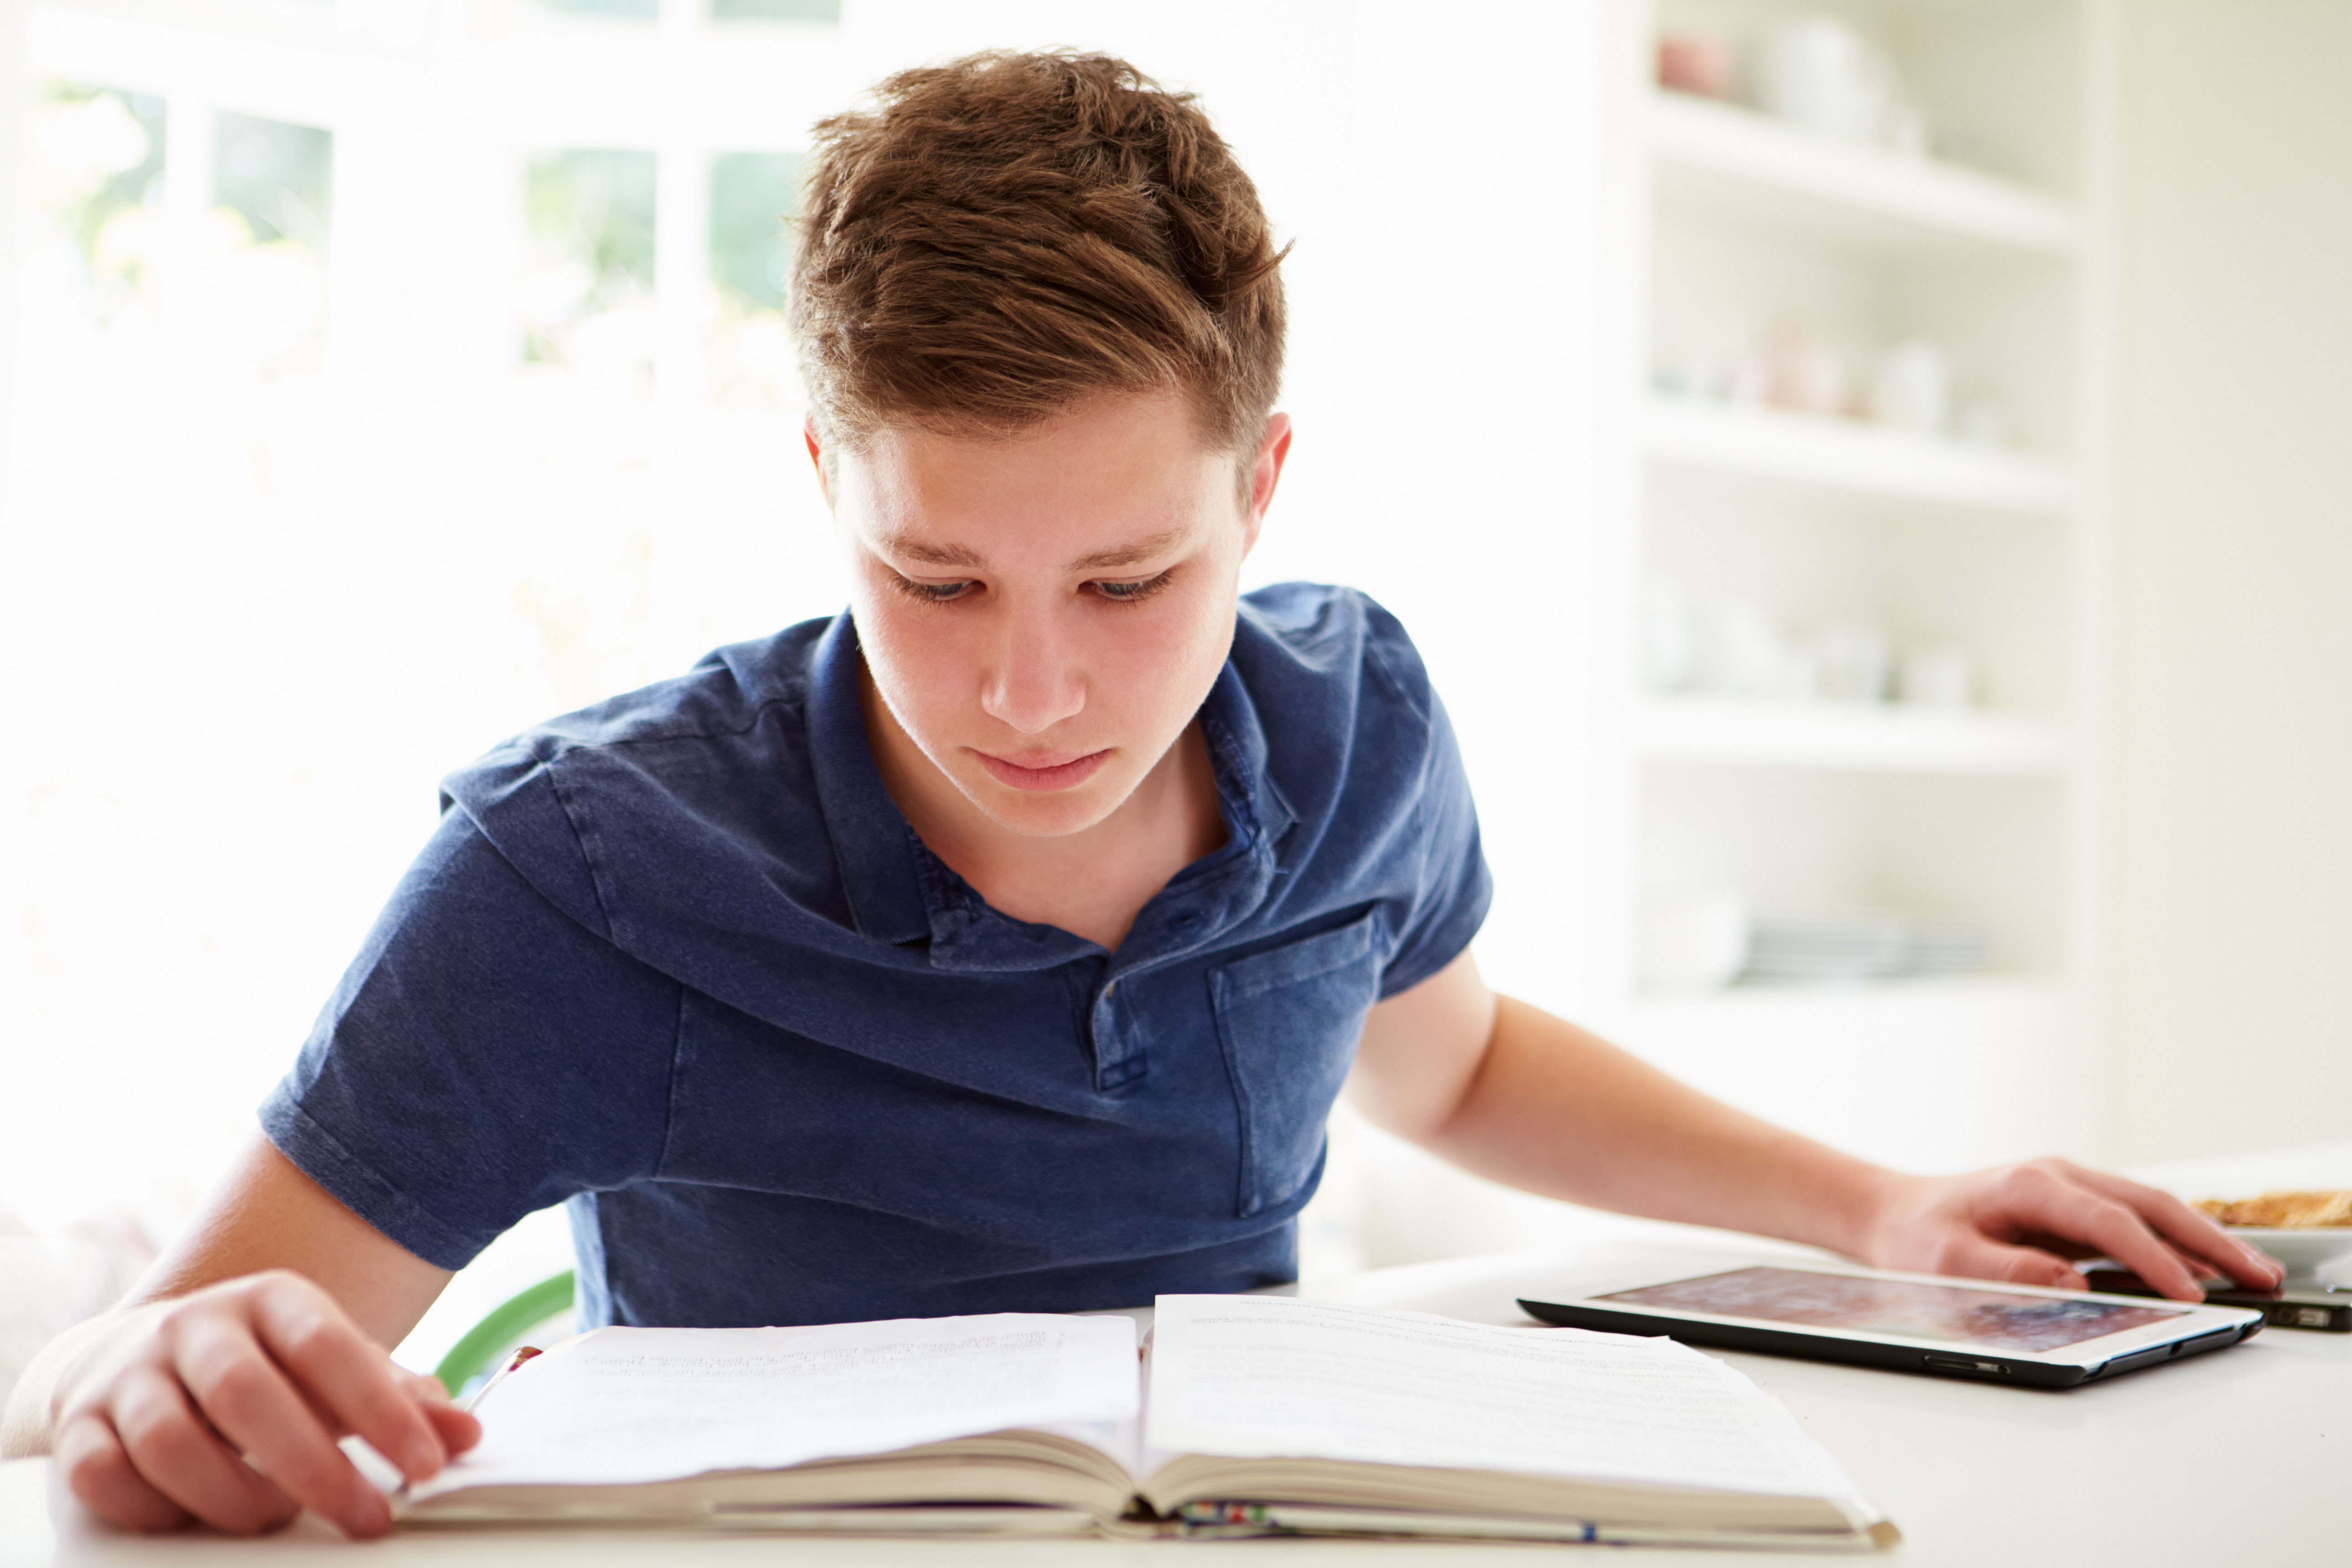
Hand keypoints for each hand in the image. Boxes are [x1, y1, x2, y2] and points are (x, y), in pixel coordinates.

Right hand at [45, 1269, 479, 1536]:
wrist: (139, 1354)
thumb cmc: (262, 1367)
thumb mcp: (332, 1367)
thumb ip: (397, 1399)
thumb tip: (465, 1435)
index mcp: (270, 1300)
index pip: (329, 1348)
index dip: (381, 1409)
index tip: (429, 1465)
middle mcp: (195, 1327)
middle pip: (247, 1394)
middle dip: (314, 1466)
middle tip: (368, 1515)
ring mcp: (130, 1375)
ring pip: (172, 1442)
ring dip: (234, 1497)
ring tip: (277, 1519)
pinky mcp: (79, 1425)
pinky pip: (105, 1477)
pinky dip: (155, 1511)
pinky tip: (196, 1518)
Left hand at [1859, 1157, 2285, 1301]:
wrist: (1894, 1212)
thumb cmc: (1916, 1235)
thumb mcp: (1946, 1259)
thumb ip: (2007, 1270)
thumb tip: (2071, 1282)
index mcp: (2030, 1185)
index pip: (2108, 1222)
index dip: (2152, 1258)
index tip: (2189, 1292)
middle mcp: (2058, 1178)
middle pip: (2148, 1205)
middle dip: (2206, 1240)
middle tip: (2257, 1275)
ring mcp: (2071, 1189)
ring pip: (2152, 1209)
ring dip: (2202, 1240)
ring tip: (2253, 1273)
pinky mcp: (2075, 1207)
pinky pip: (2136, 1223)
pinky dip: (2176, 1243)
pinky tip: (2208, 1267)